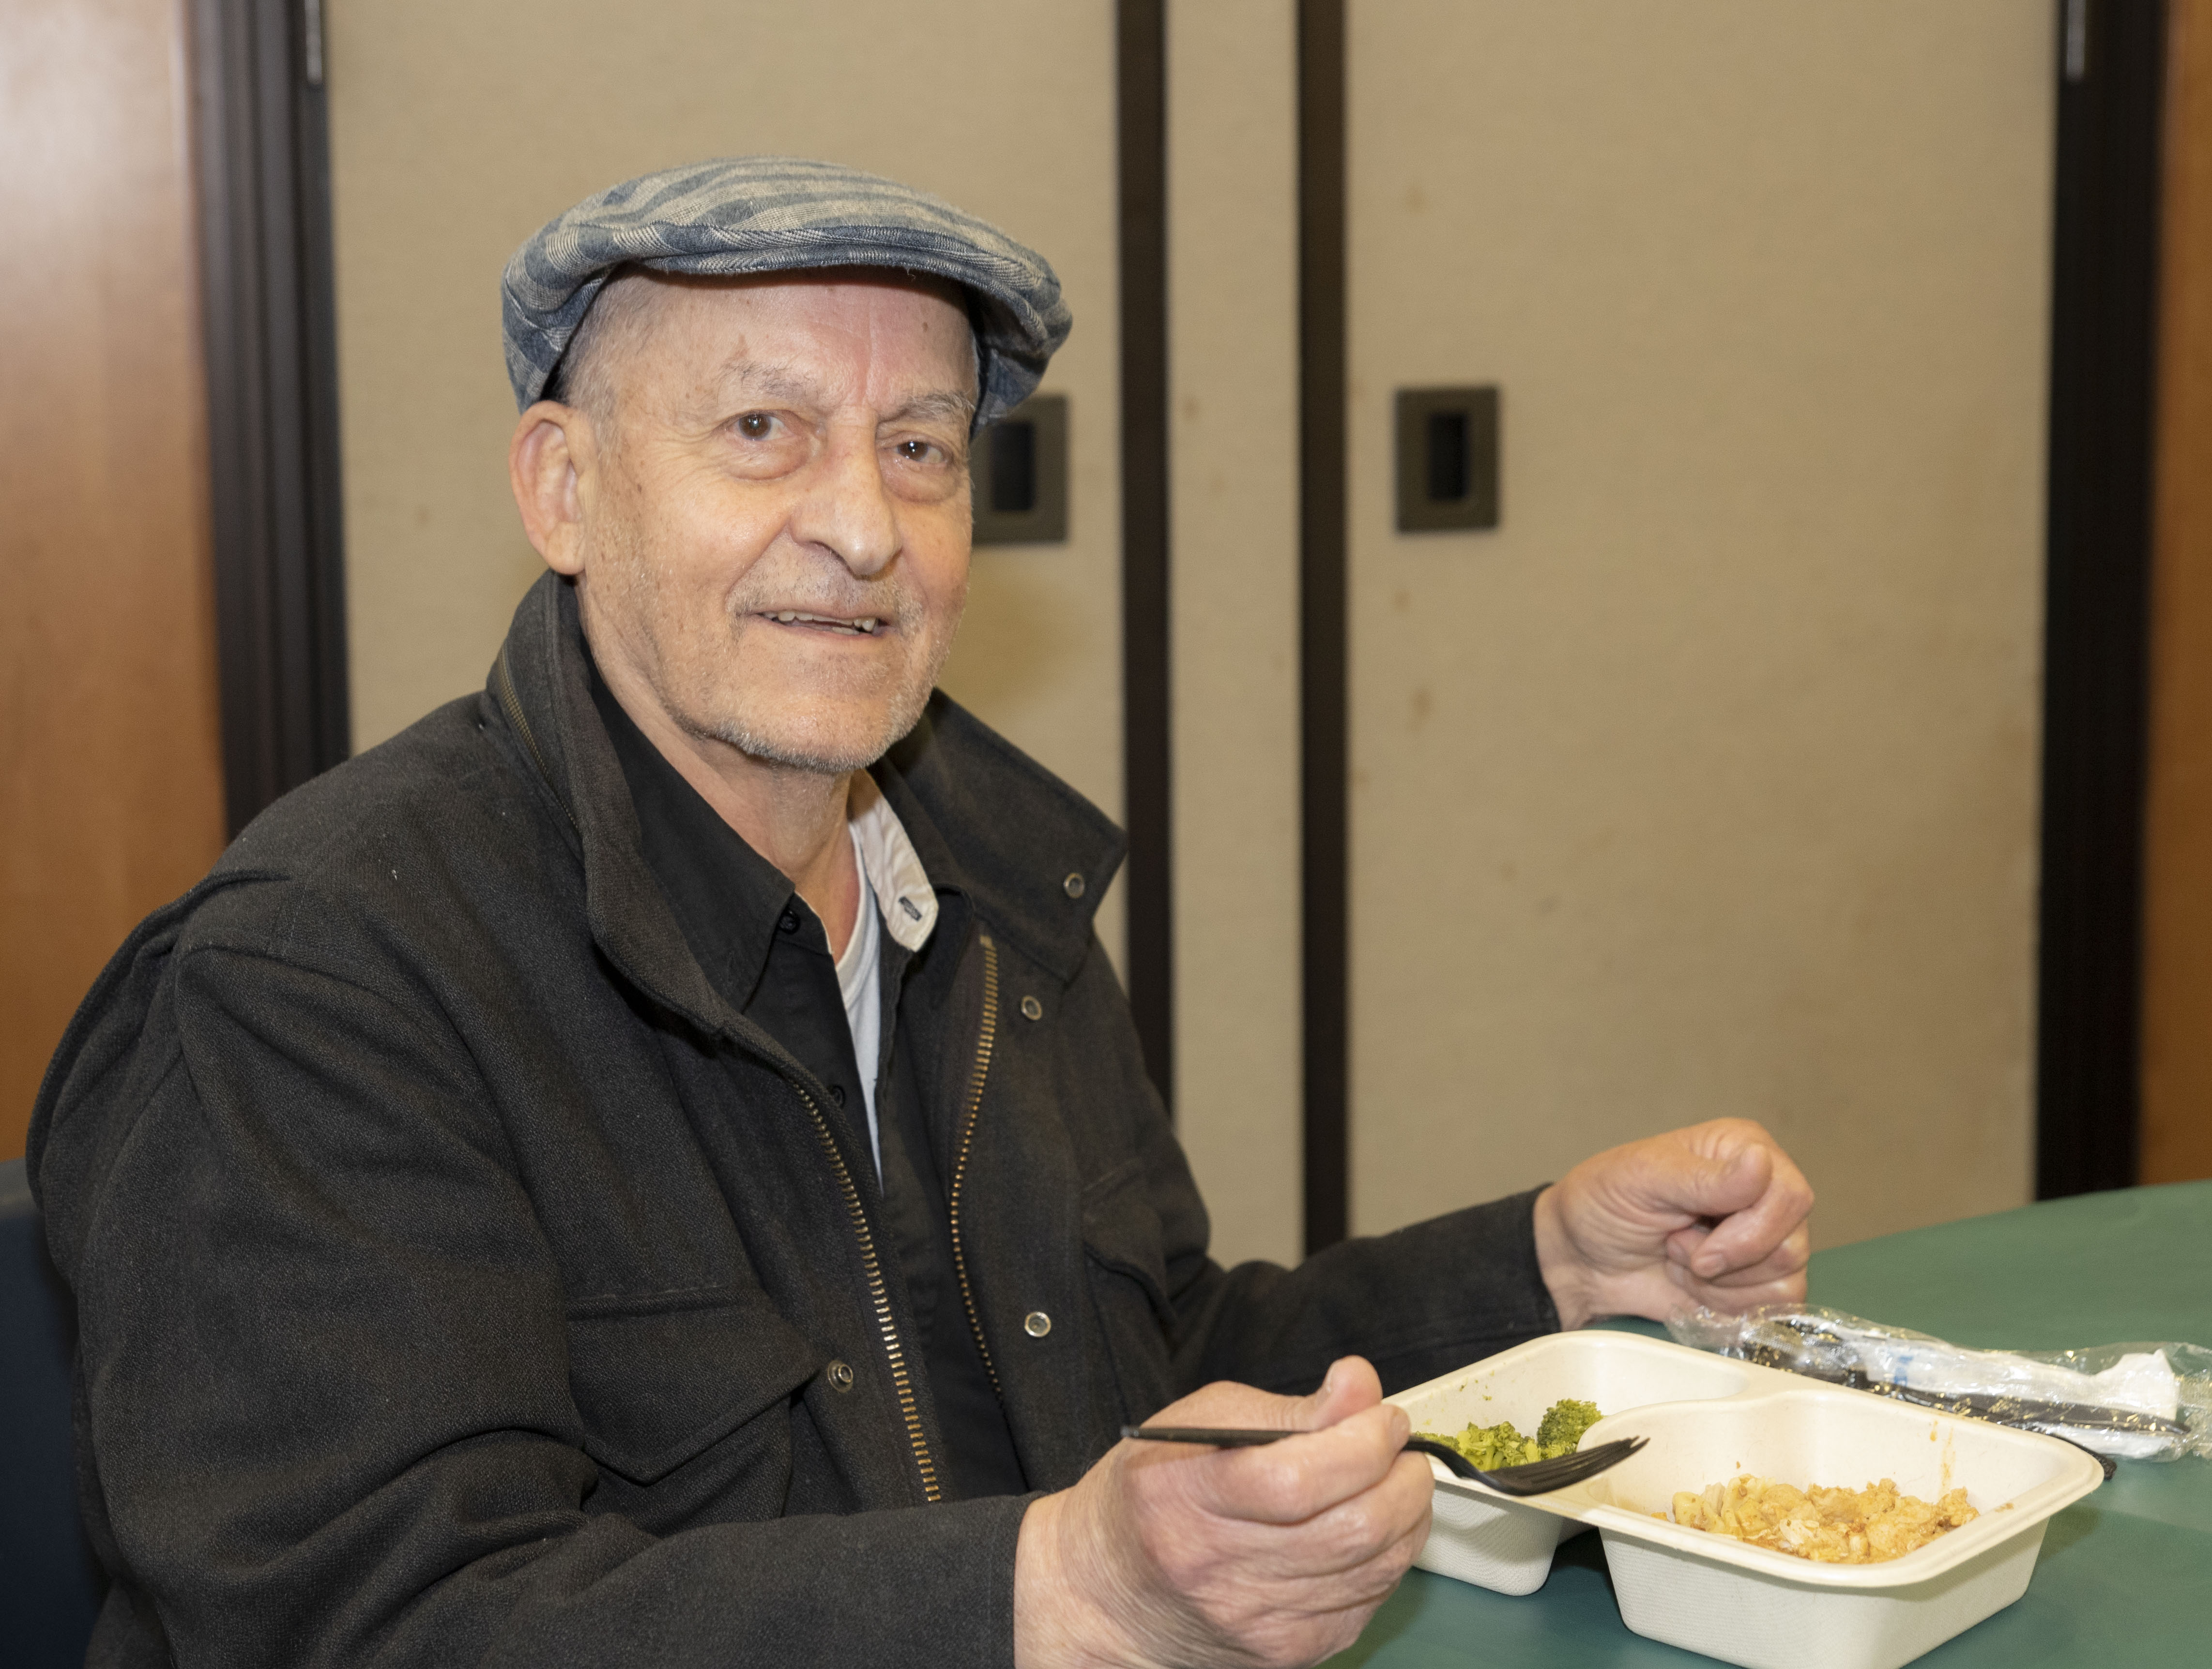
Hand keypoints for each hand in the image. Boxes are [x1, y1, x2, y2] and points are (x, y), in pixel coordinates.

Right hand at [1013, 1357, 1431, 1668]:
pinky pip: (1369, 1601)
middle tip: (1398, 1446)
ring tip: (1391, 1479)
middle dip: (1402, 1475)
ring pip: (1376, 1568)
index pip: (1299, 1478)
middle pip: (1353, 1529)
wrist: (1110, 1592)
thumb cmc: (1153, 1495)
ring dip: (1407, 1514)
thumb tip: (1360, 1385)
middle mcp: (1222, 1569)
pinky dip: (1386, 1558)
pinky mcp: (1289, 1651)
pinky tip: (1368, 1529)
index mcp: (1189, 1498)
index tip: (1380, 1417)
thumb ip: (1288, 1409)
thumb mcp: (1201, 1423)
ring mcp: (1260, 1621)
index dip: (1361, 1442)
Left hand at [1531, 1118, 1812, 1328]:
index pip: (1791, 1195)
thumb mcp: (1642, 1179)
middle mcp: (1765, 1190)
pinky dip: (1727, 1304)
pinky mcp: (1757, 1283)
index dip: (1749, 1229)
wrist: (1580, 1262)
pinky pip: (1775, 1307)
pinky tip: (1692, 1284)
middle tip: (1674, 1245)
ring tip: (1678, 1258)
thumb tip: (1761, 1162)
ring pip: (1785, 1279)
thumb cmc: (1603, 1205)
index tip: (1687, 1232)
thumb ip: (1704, 1178)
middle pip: (1793, 1244)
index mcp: (1743, 1148)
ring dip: (1720, 1282)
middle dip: (1726, 1258)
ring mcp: (1765, 1239)